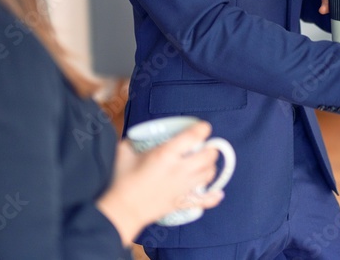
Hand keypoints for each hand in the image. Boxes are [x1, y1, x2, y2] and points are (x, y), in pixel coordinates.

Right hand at [97, 121, 223, 245]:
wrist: (121, 211)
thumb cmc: (121, 181)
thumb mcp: (124, 153)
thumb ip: (133, 141)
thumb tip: (137, 136)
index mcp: (165, 154)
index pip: (193, 136)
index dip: (202, 129)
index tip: (204, 128)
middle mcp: (179, 169)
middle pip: (208, 156)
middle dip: (210, 149)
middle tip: (205, 148)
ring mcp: (183, 187)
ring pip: (209, 175)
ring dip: (210, 168)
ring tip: (204, 165)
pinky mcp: (182, 202)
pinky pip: (204, 200)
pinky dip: (213, 196)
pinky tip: (218, 193)